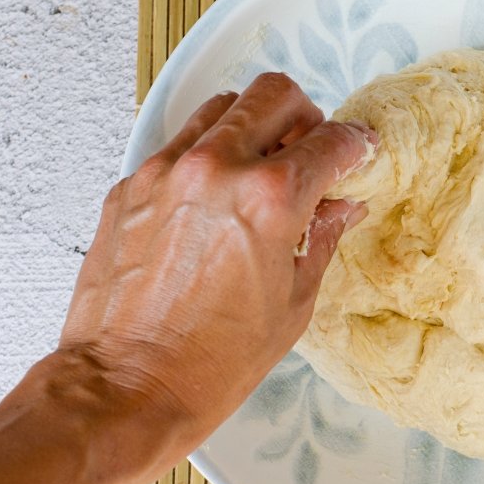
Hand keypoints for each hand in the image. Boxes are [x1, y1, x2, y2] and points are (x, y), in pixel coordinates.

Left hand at [59, 73, 373, 447]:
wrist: (125, 388)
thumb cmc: (210, 362)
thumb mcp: (292, 302)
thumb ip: (323, 237)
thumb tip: (341, 206)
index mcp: (270, 198)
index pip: (331, 140)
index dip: (356, 144)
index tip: (358, 151)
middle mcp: (217, 168)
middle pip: (275, 95)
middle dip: (304, 117)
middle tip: (309, 153)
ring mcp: (167, 171)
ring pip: (223, 108)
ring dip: (251, 128)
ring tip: (258, 171)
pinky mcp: (131, 185)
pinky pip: (179, 145)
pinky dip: (207, 157)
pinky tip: (212, 202)